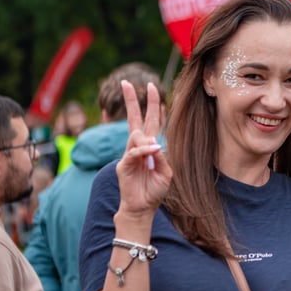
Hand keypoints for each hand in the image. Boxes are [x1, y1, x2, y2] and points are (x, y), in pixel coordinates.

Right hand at [115, 81, 171, 218]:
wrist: (143, 208)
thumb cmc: (155, 190)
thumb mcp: (166, 173)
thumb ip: (162, 157)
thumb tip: (155, 145)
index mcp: (150, 147)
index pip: (152, 123)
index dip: (154, 108)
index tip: (154, 90)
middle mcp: (138, 147)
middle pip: (135, 119)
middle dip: (133, 100)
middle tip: (128, 82)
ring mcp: (129, 155)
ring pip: (136, 136)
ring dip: (146, 140)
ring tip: (154, 151)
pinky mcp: (123, 165)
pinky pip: (133, 153)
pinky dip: (143, 150)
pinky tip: (152, 150)